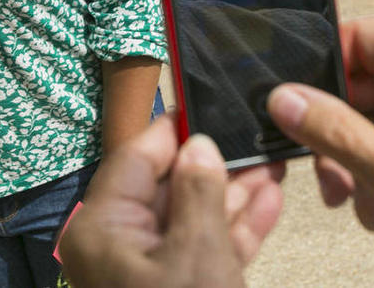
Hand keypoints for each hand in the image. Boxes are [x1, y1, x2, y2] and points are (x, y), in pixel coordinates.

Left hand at [58, 115, 283, 287]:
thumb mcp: (196, 256)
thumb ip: (199, 195)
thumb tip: (199, 146)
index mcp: (102, 229)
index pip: (133, 160)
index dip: (171, 131)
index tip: (203, 102)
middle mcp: (117, 245)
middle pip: (165, 187)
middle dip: (212, 163)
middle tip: (253, 137)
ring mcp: (147, 272)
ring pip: (190, 218)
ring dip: (231, 193)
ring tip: (272, 163)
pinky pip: (203, 250)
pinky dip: (235, 230)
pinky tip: (269, 200)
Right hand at [267, 19, 373, 287]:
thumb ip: (330, 130)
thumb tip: (286, 99)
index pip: (361, 38)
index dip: (324, 67)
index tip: (295, 97)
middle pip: (355, 89)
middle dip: (336, 136)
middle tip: (329, 169)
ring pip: (362, 126)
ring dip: (354, 168)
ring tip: (363, 198)